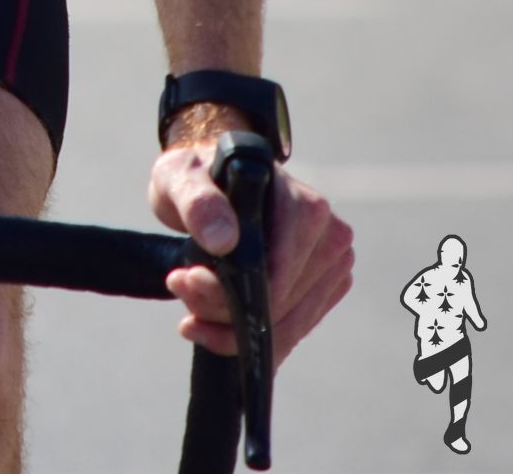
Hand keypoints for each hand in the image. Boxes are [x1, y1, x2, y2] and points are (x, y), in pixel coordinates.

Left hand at [151, 142, 353, 364]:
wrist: (213, 181)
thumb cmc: (199, 176)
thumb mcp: (181, 177)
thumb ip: (198, 203)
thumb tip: (223, 240)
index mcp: (306, 208)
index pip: (274, 277)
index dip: (225, 293)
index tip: (183, 281)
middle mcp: (331, 237)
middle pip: (279, 306)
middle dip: (220, 310)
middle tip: (179, 286)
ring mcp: (333, 266)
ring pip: (285, 328)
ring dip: (229, 328)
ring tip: (189, 300)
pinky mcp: (326, 289)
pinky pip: (290, 333)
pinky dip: (248, 337)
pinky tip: (211, 322)